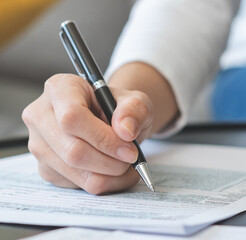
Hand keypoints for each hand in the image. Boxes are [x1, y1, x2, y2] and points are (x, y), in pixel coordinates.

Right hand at [22, 74, 153, 194]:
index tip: (129, 148)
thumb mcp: (136, 101)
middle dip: (110, 161)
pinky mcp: (46, 168)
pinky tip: (115, 171)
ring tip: (127, 164)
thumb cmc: (119, 108)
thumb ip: (135, 110)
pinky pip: (76, 184)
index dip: (103, 138)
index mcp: (60, 88)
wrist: (113, 122)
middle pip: (72, 150)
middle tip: (132, 158)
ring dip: (110, 174)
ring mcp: (39, 144)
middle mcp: (41, 116)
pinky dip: (104, 183)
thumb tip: (125, 130)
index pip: (72, 117)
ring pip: (75, 171)